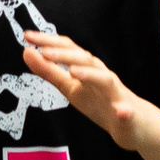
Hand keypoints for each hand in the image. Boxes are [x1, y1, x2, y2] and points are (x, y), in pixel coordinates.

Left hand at [22, 31, 157, 151]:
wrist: (132, 123)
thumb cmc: (100, 101)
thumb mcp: (69, 86)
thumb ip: (49, 71)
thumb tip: (27, 52)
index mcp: (87, 68)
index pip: (68, 49)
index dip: (49, 41)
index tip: (28, 36)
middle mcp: (101, 75)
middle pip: (85, 59)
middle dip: (65, 54)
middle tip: (44, 51)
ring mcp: (115, 93)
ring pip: (105, 79)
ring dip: (90, 74)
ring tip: (74, 72)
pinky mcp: (127, 112)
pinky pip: (126, 111)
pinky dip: (123, 110)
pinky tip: (121, 111)